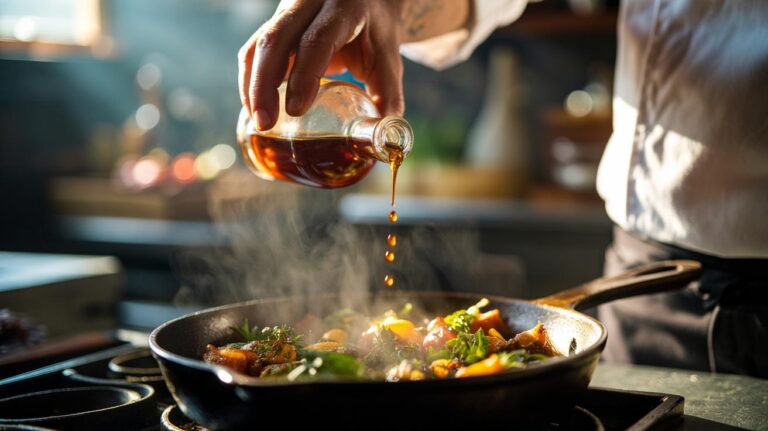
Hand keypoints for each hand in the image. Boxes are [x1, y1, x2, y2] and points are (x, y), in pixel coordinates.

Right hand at [239, 0, 407, 130]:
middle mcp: (309, 5)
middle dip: (263, 85)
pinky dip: (251, 81)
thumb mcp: (387, 59)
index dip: (303, 75)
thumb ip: (388, 96)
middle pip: (275, 40)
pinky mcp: (275, 25)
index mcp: (343, 9)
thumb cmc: (376, 32)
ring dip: (252, 86)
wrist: (365, 2)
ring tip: (258, 121)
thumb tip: (383, 139)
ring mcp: (288, 13)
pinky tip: (256, 107)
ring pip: (258, 45)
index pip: (317, 41)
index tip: (296, 110)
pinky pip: (254, 51)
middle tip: (266, 124)